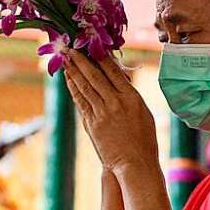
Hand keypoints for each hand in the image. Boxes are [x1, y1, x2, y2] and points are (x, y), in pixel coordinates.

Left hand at [63, 51, 158, 173]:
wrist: (134, 164)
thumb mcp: (143, 112)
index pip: (114, 71)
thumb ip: (130, 93)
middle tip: (71, 47)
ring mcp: (102, 113)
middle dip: (82, 60)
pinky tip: (68, 80)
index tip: (92, 45)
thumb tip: (120, 75)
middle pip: (95, 76)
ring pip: (85, 87)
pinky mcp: (92, 124)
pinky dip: (73, 89)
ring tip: (66, 59)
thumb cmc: (143, 139)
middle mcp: (116, 103)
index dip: (101, 57)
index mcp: (132, 97)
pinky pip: (81, 102)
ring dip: (74, 71)